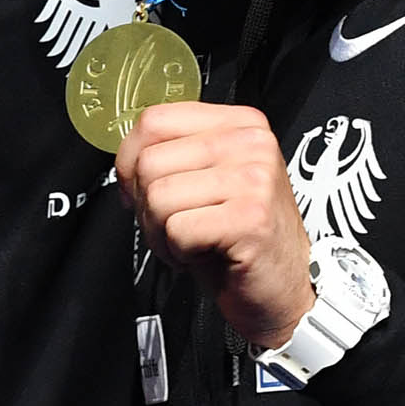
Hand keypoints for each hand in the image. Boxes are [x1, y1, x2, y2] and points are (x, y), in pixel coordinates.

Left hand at [117, 101, 312, 349]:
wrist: (281, 285)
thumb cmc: (236, 236)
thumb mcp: (204, 180)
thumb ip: (170, 155)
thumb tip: (123, 161)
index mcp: (239, 123)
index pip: (154, 120)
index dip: (129, 160)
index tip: (140, 188)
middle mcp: (251, 142)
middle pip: (149, 162)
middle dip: (144, 205)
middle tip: (173, 226)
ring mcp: (255, 178)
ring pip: (157, 196)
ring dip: (160, 232)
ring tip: (190, 241)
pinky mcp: (251, 218)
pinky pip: (178, 229)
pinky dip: (178, 251)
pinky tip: (204, 253)